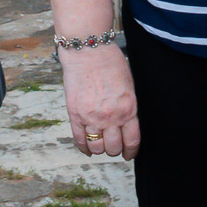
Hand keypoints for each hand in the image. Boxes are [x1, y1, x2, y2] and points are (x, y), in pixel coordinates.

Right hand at [61, 43, 140, 160]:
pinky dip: (84, 148)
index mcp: (128, 109)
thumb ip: (129, 107)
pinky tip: (87, 148)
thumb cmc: (111, 63)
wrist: (88, 51)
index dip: (130, 152)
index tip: (129, 154)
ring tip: (100, 144)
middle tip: (114, 146)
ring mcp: (91, 117)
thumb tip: (127, 124)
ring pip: (97, 147)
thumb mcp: (129, 86)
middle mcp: (111, 117)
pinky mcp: (75, 114)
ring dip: (100, 149)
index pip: (131, 141)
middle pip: (114, 148)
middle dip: (115, 150)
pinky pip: (79, 139)